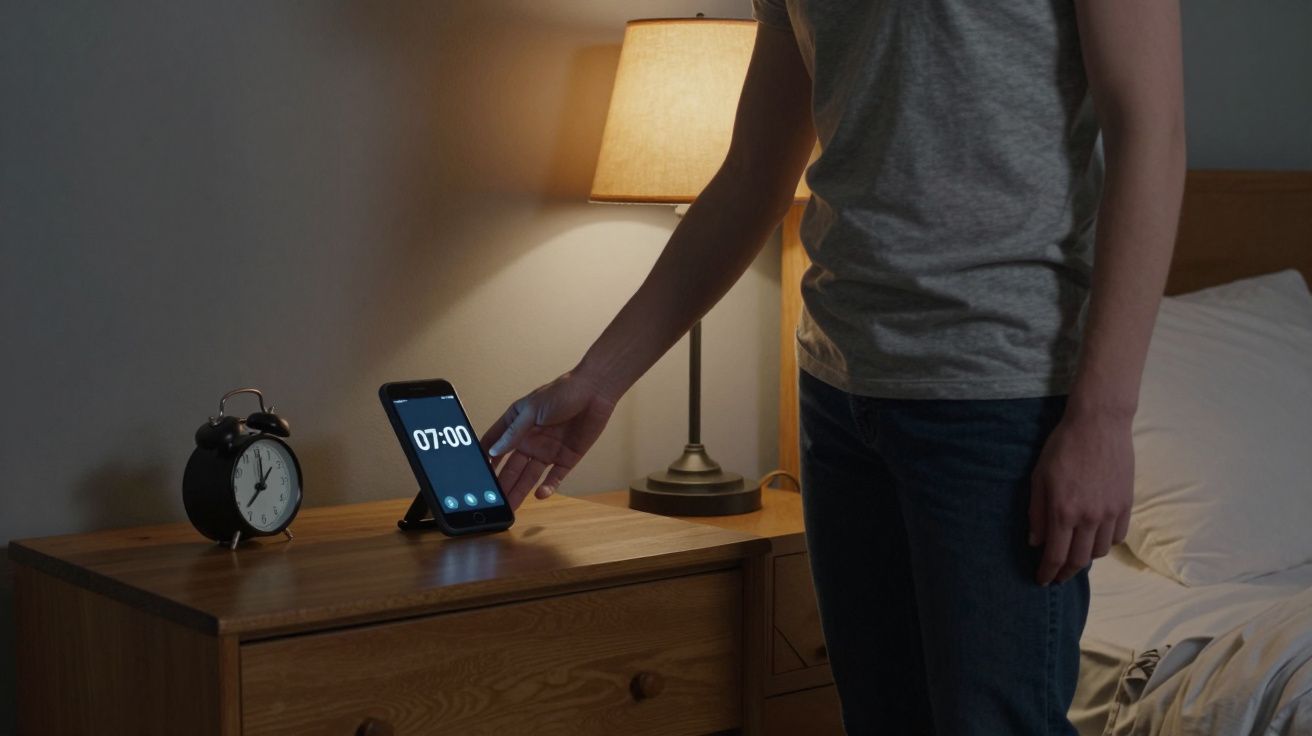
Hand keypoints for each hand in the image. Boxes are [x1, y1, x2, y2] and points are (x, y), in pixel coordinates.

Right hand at [481, 370, 618, 509]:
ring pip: (530, 476)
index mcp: (517, 424)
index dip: (485, 460)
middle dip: (502, 484)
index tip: (476, 478)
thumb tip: (494, 451)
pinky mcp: (566, 458)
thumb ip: (513, 433)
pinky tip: (539, 495)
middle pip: (512, 466)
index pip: (495, 445)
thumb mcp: (532, 410)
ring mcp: (547, 450)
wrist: (596, 391)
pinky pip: (554, 477)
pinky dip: (547, 486)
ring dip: (520, 490)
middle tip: (493, 502)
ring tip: (511, 507)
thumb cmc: (563, 391)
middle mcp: (530, 439)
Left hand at [1029, 407, 1133, 585]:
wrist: (1099, 425)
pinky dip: (1105, 544)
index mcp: (1063, 512)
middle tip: (1057, 576)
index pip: (1055, 555)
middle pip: (1079, 560)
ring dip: (1086, 559)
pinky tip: (1095, 540)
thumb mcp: (1039, 477)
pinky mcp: (1127, 504)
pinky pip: (1118, 537)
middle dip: (1066, 573)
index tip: (1042, 580)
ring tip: (1074, 556)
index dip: (1048, 572)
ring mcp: (1111, 512)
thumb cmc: (1063, 447)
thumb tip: (1035, 542)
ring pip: (1100, 551)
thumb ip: (1036, 512)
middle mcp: (1089, 518)